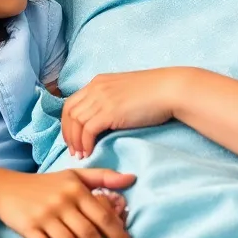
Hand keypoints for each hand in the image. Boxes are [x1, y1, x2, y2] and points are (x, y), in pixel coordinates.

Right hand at [0, 169, 135, 237]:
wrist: (6, 188)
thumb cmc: (46, 184)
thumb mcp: (74, 175)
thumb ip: (103, 176)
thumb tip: (132, 178)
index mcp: (76, 189)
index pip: (102, 215)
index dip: (118, 234)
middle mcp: (62, 201)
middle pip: (88, 231)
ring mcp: (45, 215)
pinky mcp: (28, 227)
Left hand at [62, 68, 188, 157]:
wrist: (170, 90)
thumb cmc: (153, 93)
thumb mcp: (124, 92)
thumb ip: (110, 101)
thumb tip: (103, 119)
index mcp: (98, 82)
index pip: (71, 103)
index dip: (68, 123)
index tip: (73, 138)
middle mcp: (96, 88)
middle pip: (69, 113)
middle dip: (68, 134)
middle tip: (73, 150)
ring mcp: (101, 99)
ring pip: (76, 122)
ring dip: (76, 141)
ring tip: (81, 155)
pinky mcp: (109, 112)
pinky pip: (87, 130)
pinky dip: (85, 143)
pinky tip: (89, 152)